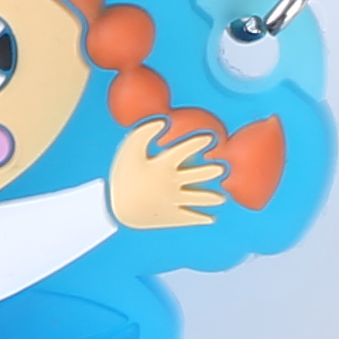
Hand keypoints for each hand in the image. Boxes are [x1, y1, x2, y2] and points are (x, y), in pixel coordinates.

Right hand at [102, 116, 231, 234]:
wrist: (116, 209)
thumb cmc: (123, 174)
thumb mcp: (129, 148)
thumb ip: (145, 130)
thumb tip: (165, 120)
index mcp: (164, 164)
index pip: (186, 149)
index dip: (199, 142)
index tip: (210, 138)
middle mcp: (173, 182)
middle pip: (199, 174)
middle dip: (212, 170)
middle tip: (222, 168)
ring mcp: (174, 200)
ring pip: (199, 198)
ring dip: (213, 198)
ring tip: (222, 198)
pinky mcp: (171, 216)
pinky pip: (190, 217)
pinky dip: (202, 218)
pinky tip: (211, 218)